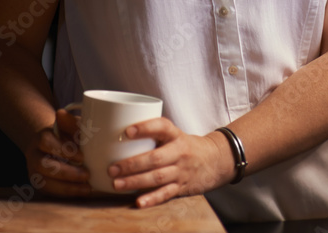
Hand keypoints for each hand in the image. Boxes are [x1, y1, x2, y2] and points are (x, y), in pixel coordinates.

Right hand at [23, 108, 91, 196]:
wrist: (56, 144)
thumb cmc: (68, 134)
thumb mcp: (71, 126)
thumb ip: (70, 122)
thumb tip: (61, 113)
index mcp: (41, 137)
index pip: (46, 142)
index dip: (63, 150)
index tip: (82, 157)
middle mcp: (34, 155)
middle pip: (43, 165)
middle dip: (66, 173)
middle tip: (87, 174)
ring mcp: (35, 171)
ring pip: (45, 182)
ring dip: (67, 187)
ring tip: (87, 188)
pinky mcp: (40, 184)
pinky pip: (50, 192)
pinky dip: (66, 194)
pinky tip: (81, 192)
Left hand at [107, 117, 233, 207]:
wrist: (215, 160)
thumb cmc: (186, 146)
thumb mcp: (175, 135)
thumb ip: (153, 135)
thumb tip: (117, 136)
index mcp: (176, 136)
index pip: (162, 127)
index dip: (145, 128)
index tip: (127, 131)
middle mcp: (180, 152)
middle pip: (155, 158)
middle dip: (132, 164)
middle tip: (112, 168)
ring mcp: (181, 171)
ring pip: (158, 177)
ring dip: (135, 181)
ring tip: (117, 184)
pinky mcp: (182, 187)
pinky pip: (166, 193)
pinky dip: (152, 199)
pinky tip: (138, 201)